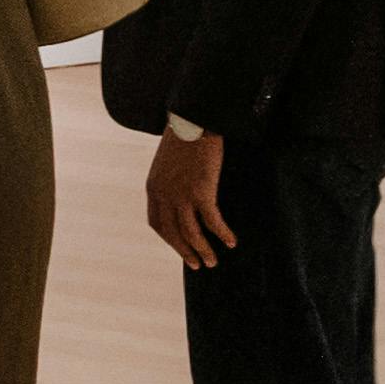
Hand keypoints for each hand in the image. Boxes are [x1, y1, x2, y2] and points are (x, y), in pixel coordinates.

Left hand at [142, 128, 232, 270]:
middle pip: (173, 234)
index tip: (181, 248)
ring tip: (213, 262)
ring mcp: (181, 195)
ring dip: (203, 250)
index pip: (157, 223)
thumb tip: (182, 193)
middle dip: (186, 252)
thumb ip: (170, 181)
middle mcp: (163, 195)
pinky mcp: (201, 192)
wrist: (194, 119)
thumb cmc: (184, 137)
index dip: (169, 240)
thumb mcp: (168, 162)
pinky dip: (221, 234)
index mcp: (153, 188)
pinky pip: (212, 222)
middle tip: (198, 264)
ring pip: (191, 234)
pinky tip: (230, 242)